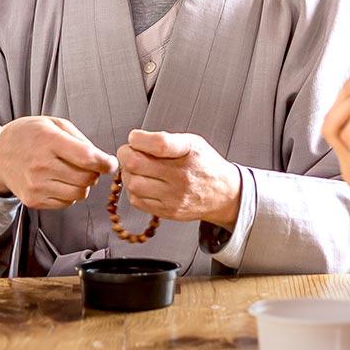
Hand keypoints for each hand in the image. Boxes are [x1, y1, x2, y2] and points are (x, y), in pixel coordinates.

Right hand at [0, 116, 116, 207]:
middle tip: (89, 166)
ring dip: (84, 185)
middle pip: (86, 178)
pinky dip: (70, 195)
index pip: (86, 158)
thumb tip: (102, 159)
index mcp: (48, 141)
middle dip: (94, 173)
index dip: (105, 163)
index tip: (111, 163)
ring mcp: (36, 186)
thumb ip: (80, 140)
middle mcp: (41, 165)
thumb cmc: (28, 135)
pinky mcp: (33, 200)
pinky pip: (66, 204)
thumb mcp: (53, 124)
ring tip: (74, 174)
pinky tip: (61, 182)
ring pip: (79, 194)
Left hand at [116, 129, 241, 226]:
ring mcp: (174, 197)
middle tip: (129, 152)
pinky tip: (142, 182)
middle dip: (125, 154)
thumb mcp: (193, 142)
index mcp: (188, 153)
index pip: (158, 144)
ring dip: (127, 173)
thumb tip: (135, 141)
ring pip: (133, 184)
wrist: (223, 194)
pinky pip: (137, 201)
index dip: (138, 139)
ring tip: (135, 169)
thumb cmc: (205, 165)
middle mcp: (181, 176)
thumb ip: (165, 139)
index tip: (135, 137)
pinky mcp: (168, 211)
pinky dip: (133, 190)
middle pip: (136, 164)